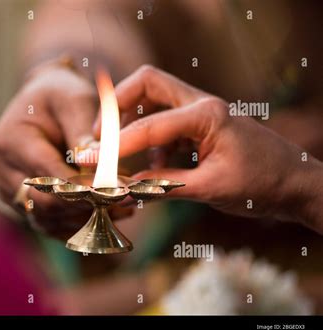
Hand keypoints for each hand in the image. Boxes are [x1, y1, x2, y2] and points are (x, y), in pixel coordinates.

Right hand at [0, 64, 131, 237]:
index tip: (118, 191)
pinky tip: (107, 216)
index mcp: (11, 141)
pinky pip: (49, 224)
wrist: (43, 103)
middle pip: (46, 203)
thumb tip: (98, 170)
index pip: (49, 175)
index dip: (84, 187)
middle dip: (88, 206)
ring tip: (123, 210)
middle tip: (126, 204)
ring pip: (49, 219)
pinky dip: (77, 224)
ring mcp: (8, 191)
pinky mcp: (21, 204)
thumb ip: (84, 134)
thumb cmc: (60, 95)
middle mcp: (3, 171)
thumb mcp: (74, 102)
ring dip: (86, 219)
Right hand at [96, 65, 313, 220]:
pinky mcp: (201, 125)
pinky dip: (150, 140)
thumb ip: (163, 186)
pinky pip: (164, 121)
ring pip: (153, 98)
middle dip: (117, 104)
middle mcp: (201, 104)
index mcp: (206, 114)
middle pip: (147, 83)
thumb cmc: (263, 184)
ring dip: (132, 120)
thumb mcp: (210, 189)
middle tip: (99, 133)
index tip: (90, 159)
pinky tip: (154, 166)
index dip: (114, 146)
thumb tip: (123, 189)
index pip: (148, 126)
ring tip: (120, 151)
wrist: (297, 183)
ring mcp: (201, 112)